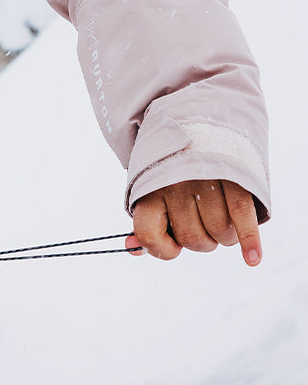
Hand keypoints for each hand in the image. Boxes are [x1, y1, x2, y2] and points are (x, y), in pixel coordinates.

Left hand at [127, 179, 261, 266]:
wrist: (198, 126)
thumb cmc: (173, 172)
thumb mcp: (151, 191)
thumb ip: (146, 223)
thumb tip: (132, 250)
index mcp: (149, 189)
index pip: (148, 234)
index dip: (161, 249)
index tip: (173, 246)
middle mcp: (174, 183)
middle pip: (192, 238)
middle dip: (202, 242)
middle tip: (204, 226)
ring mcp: (204, 179)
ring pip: (220, 232)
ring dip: (225, 237)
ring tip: (222, 220)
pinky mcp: (233, 176)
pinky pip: (243, 217)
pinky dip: (250, 241)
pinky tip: (252, 258)